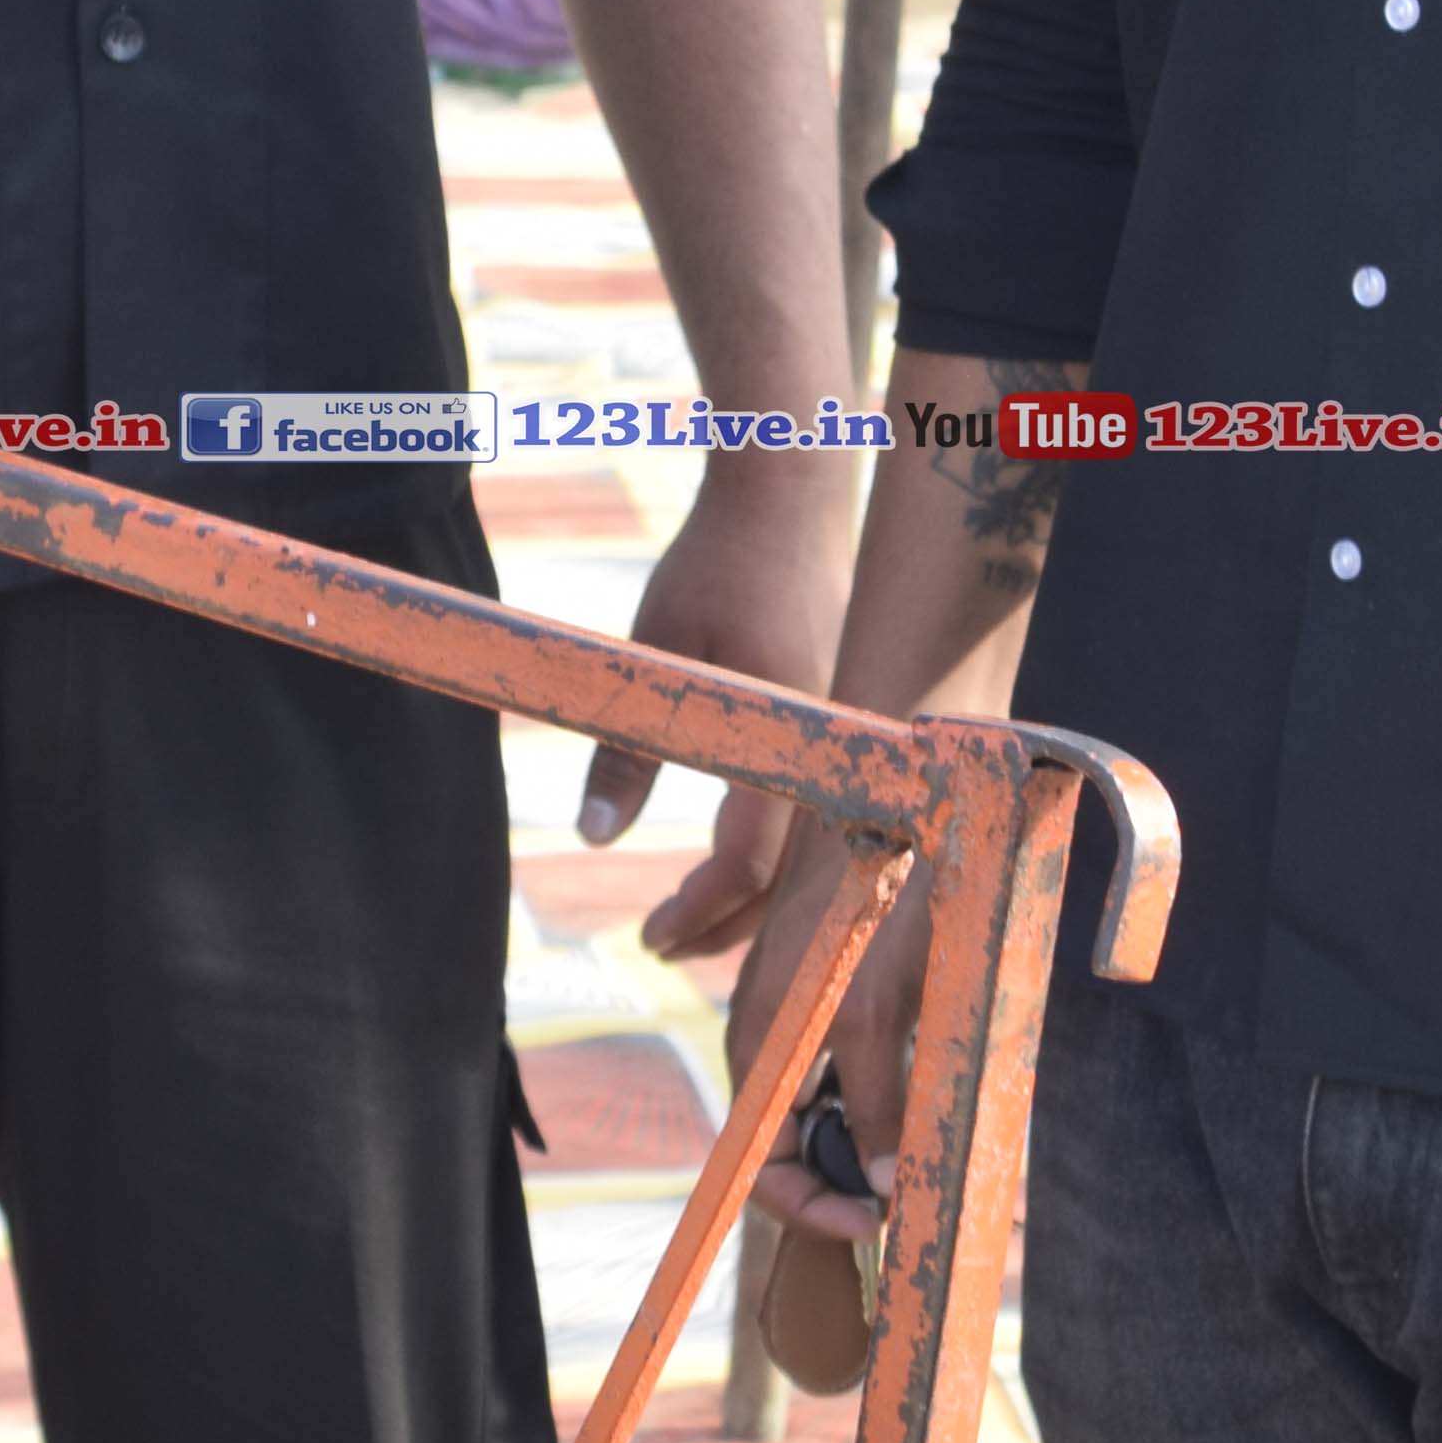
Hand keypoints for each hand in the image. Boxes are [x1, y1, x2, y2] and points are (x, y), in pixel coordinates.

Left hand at [589, 470, 850, 953]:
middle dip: (726, 928)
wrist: (788, 497)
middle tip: (660, 945)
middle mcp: (832, 750)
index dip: (696, 913)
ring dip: (756, 902)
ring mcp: (848, 740)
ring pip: (815, 856)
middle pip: (792, 882)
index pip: (748, 865)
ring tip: (693, 923)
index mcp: (785, 738)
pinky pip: (823, 816)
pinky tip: (737, 861)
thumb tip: (593, 839)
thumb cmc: (716, 564)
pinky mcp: (848, 727)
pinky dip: (782, 858)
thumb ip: (627, 749)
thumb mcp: (654, 655)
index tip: (648, 938)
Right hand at [722, 808, 936, 1232]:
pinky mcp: (854, 1002)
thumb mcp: (876, 1011)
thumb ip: (877, 1103)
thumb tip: (884, 1188)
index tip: (878, 1226)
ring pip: (843, 1118)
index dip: (812, 1211)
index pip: (762, 1170)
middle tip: (919, 1202)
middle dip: (856, 1188)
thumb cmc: (880, 900)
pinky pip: (872, 1077)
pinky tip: (948, 1104)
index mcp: (763, 1055)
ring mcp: (814, 1024)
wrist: (907, 807)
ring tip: (944, 1163)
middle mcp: (779, 1048)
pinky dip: (904, 1105)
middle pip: (803, 1152)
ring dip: (885, 1149)